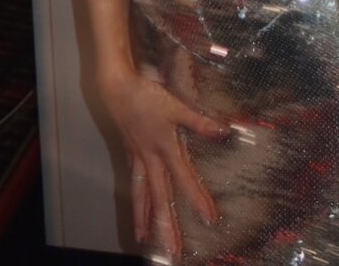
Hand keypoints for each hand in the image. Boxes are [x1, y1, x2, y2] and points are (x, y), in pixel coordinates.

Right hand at [98, 70, 226, 259]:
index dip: (197, 199)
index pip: (184, 180)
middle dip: (166, 225)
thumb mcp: (176, 106)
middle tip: (173, 251)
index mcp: (164, 148)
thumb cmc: (146, 95)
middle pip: (159, 198)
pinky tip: (138, 206)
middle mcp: (150, 158)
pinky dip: (135, 197)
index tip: (209, 219)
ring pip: (141, 194)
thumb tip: (222, 131)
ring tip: (143, 239)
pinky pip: (133, 181)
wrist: (116, 88)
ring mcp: (138, 157)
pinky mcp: (130, 152)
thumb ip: (199, 121)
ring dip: (144, 217)